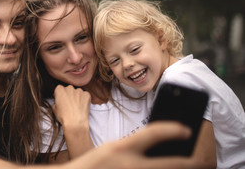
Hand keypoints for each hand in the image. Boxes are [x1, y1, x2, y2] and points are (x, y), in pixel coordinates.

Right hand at [52, 85, 90, 129]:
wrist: (75, 123)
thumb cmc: (63, 117)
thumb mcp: (54, 109)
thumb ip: (56, 102)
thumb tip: (58, 102)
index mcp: (60, 90)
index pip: (59, 89)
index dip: (60, 95)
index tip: (61, 100)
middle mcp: (69, 88)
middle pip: (69, 90)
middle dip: (69, 95)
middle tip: (69, 104)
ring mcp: (79, 90)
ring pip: (77, 92)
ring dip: (76, 97)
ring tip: (76, 107)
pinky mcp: (87, 94)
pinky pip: (85, 95)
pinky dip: (84, 99)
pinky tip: (82, 107)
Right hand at [65, 122, 195, 168]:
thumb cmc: (95, 162)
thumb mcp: (113, 147)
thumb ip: (135, 145)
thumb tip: (161, 144)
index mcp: (122, 147)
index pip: (154, 132)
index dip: (173, 129)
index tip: (187, 129)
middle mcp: (130, 164)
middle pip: (171, 164)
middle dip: (189, 162)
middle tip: (198, 159)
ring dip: (177, 168)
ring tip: (184, 164)